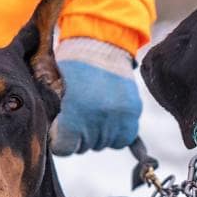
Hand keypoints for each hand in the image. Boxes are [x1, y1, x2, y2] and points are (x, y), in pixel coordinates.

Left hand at [51, 38, 141, 155]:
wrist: (103, 40)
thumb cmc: (72, 62)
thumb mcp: (55, 88)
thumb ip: (57, 117)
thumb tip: (59, 144)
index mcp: (76, 114)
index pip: (64, 149)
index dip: (58, 138)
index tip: (58, 127)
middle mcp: (100, 120)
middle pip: (85, 146)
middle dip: (78, 134)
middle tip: (77, 113)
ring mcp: (120, 117)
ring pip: (106, 143)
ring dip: (98, 133)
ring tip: (94, 111)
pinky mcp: (133, 112)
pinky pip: (129, 138)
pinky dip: (135, 146)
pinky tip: (141, 155)